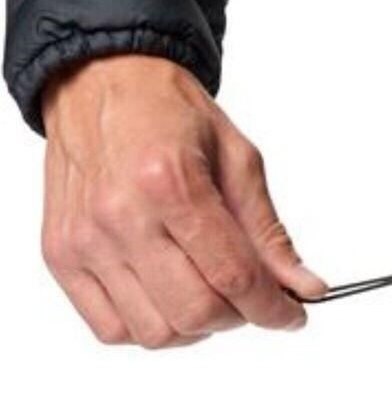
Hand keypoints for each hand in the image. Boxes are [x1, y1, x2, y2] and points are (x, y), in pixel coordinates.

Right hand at [39, 54, 326, 347]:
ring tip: (211, 291)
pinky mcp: (61, 257)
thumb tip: (303, 287)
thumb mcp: (238, 157)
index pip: (232, 273)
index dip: (272, 306)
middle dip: (239, 317)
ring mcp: (85, 241)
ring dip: (197, 327)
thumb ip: (268, 230)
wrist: (105, 84)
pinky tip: (171, 295)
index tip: (293, 315)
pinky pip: (111, 329)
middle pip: (194, 312)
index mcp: (171, 182)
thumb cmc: (172, 113)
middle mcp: (121, 216)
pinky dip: (151, 328)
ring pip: (154, 333)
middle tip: (253, 296)